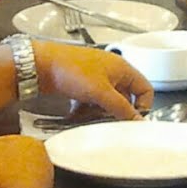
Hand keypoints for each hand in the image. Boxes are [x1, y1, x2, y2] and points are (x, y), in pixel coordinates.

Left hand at [30, 39, 151, 120]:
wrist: (41, 65)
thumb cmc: (71, 69)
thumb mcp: (101, 93)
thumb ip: (122, 109)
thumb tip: (137, 121)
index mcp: (123, 68)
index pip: (145, 89)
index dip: (143, 106)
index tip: (133, 121)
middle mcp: (112, 72)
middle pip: (125, 98)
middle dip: (116, 112)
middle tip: (107, 122)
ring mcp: (97, 78)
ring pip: (107, 102)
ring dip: (99, 112)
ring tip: (87, 116)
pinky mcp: (82, 84)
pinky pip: (92, 101)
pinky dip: (86, 109)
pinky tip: (76, 112)